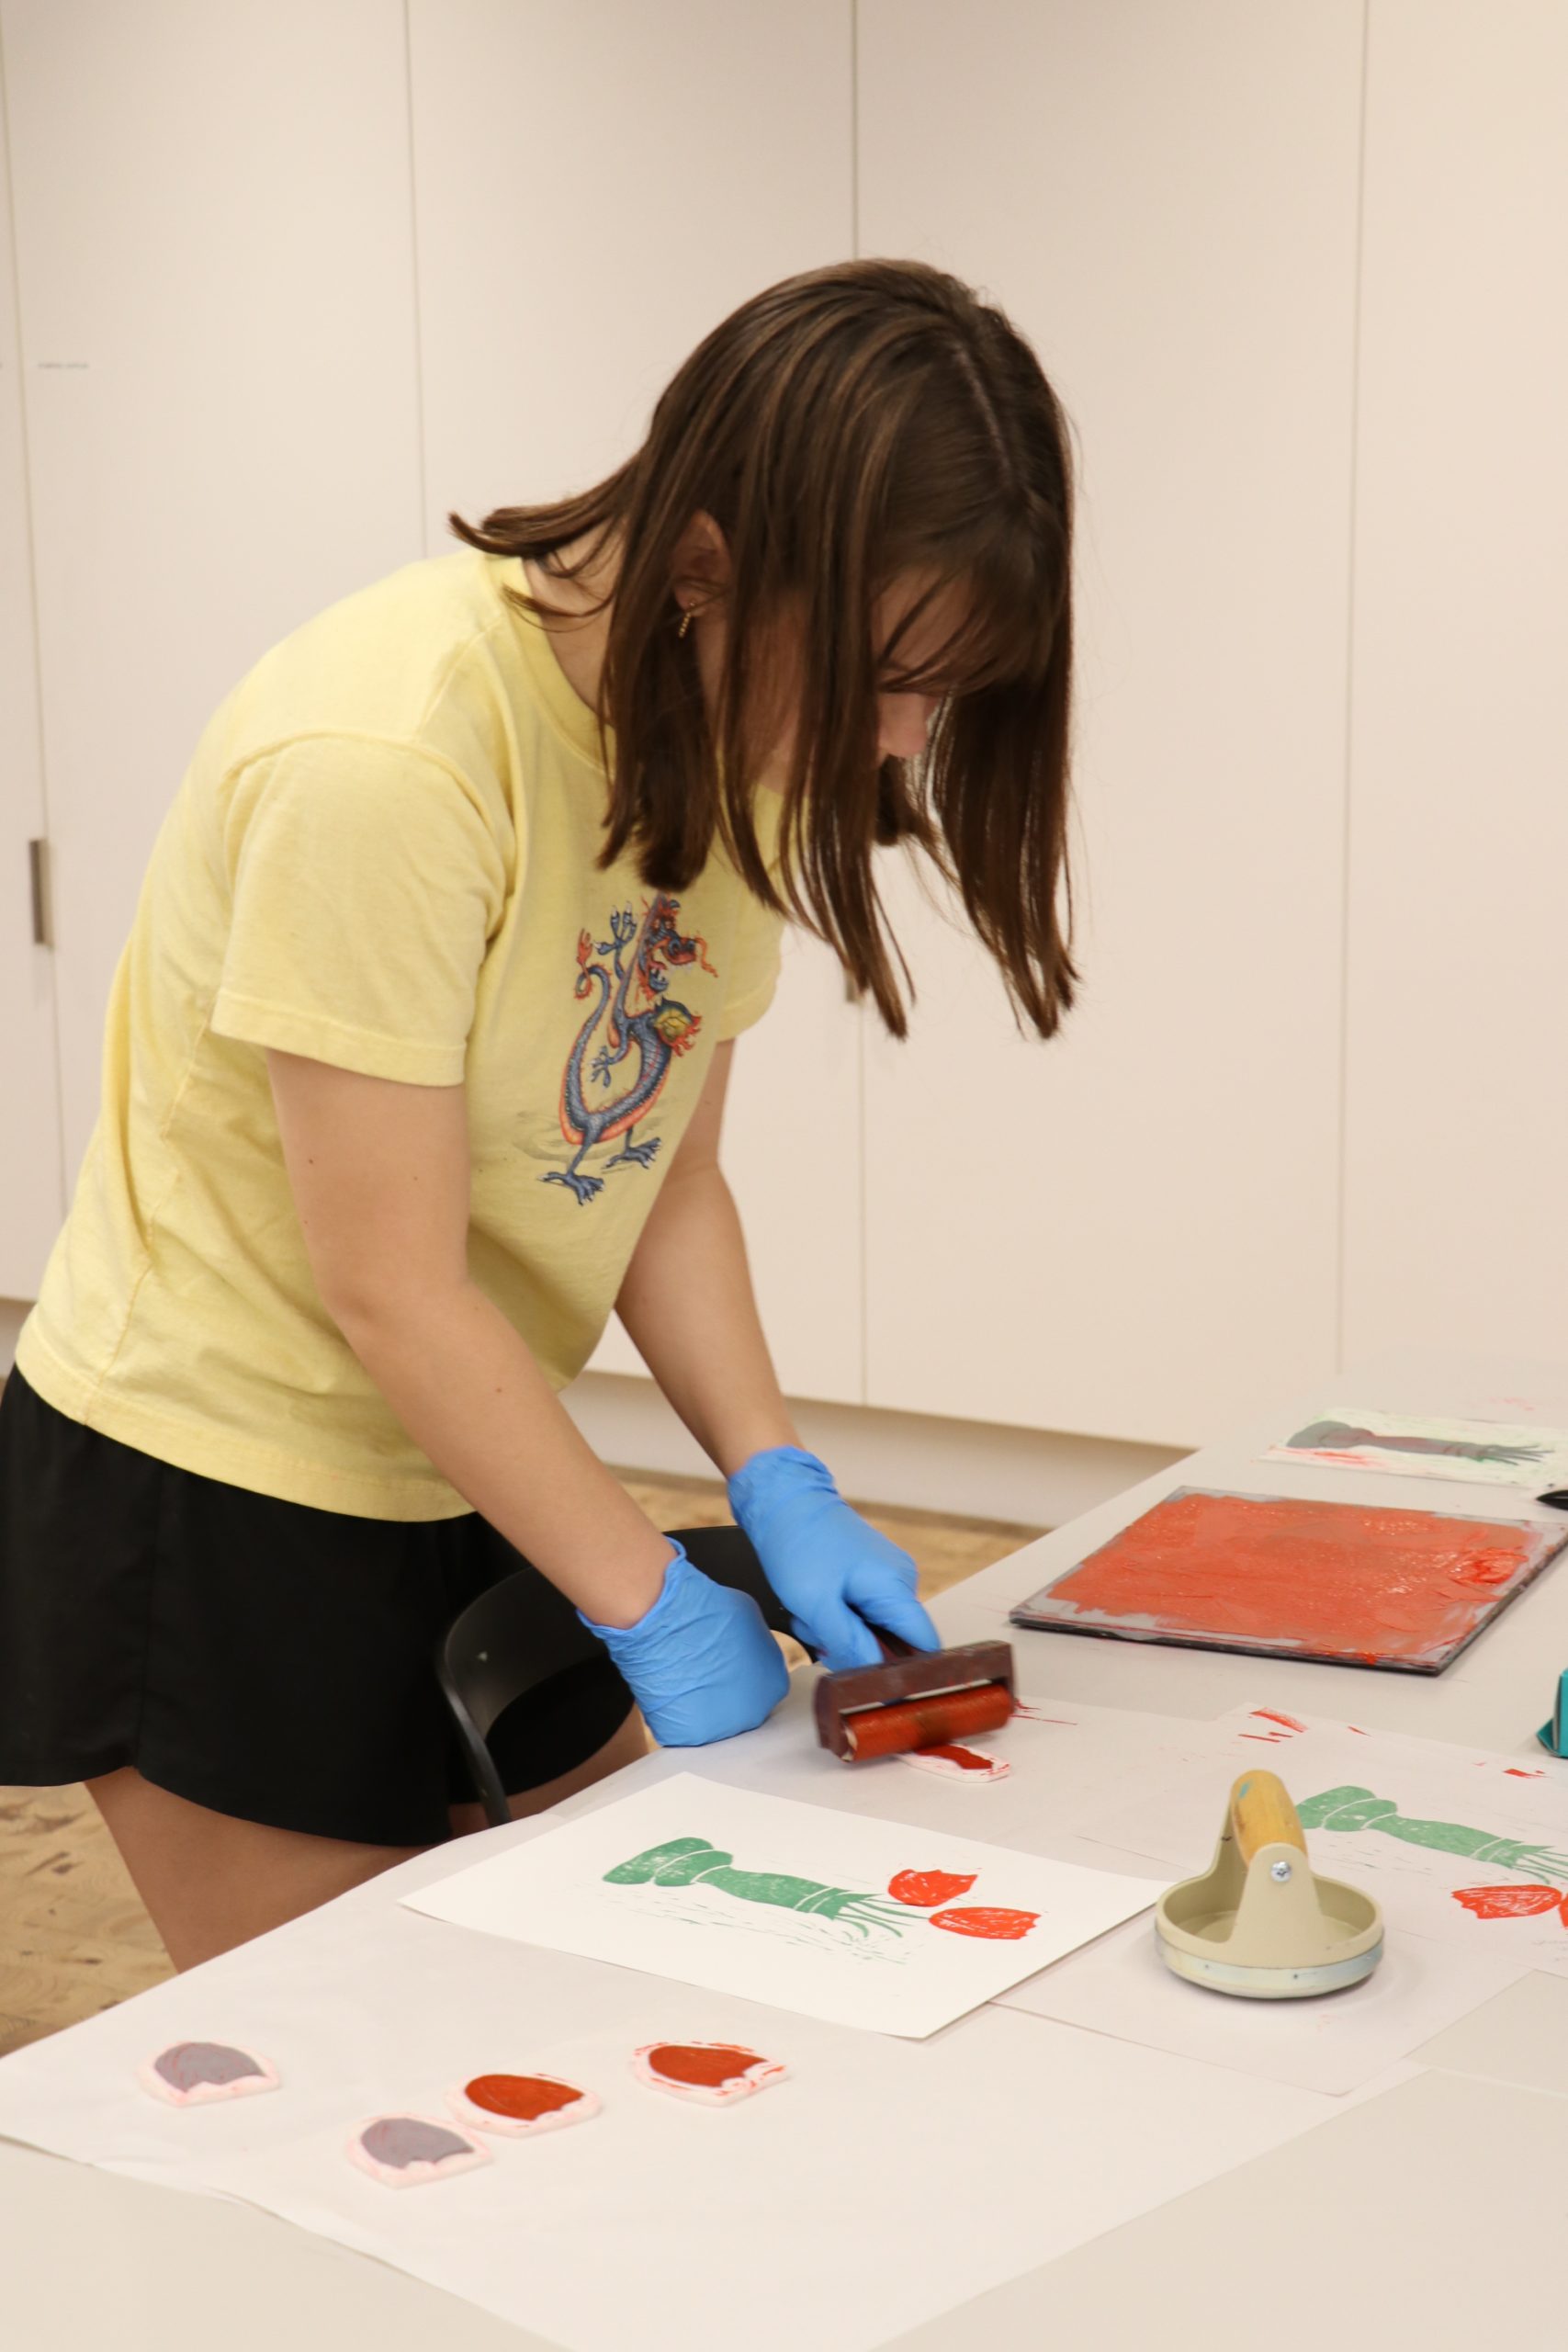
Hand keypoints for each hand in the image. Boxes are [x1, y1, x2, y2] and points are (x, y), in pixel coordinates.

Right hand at [579, 1540, 789, 1746]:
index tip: (730, 1665)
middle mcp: (752, 1714)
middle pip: (741, 1708)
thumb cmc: (706, 1611)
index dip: (745, 1673)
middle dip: (726, 1692)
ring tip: (687, 1678)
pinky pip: (684, 1727)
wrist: (665, 1620)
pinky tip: (673, 1689)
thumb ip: (760, 1646)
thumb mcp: (752, 1619)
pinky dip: (677, 1712)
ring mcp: (720, 1730)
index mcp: (774, 1686)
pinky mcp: (687, 1737)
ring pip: (712, 1722)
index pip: (766, 1687)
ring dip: (701, 1704)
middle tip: (707, 1672)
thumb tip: (751, 1652)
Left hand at [725, 1445, 940, 1672]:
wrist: (782, 1500)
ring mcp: (885, 1575)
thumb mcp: (816, 1604)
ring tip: (809, 1613)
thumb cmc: (798, 1544)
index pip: (925, 1645)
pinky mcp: (869, 1572)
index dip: (906, 1671)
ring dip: (839, 1631)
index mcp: (895, 1587)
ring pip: (872, 1627)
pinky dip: (835, 1614)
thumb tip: (875, 1673)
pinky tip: (813, 1603)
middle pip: (893, 1640)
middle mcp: (900, 1580)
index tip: (872, 1679)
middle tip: (820, 1634)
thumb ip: (850, 1643)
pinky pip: (861, 1610)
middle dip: (855, 1647)